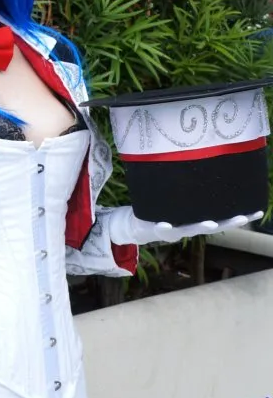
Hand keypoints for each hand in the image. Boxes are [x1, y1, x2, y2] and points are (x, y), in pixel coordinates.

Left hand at [108, 206, 262, 244]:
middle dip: (228, 222)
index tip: (257, 212)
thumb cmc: (166, 212)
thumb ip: (194, 192)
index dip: (240, 216)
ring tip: (210, 221)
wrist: (140, 226)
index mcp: (198, 220)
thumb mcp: (181, 202)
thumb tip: (210, 168)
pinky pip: (160, 227)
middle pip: (211, 226)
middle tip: (242, 217)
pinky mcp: (154, 227)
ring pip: (188, 229)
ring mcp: (173, 228)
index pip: (223, 218)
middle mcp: (189, 227)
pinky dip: (164, 226)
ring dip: (199, 226)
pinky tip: (167, 223)